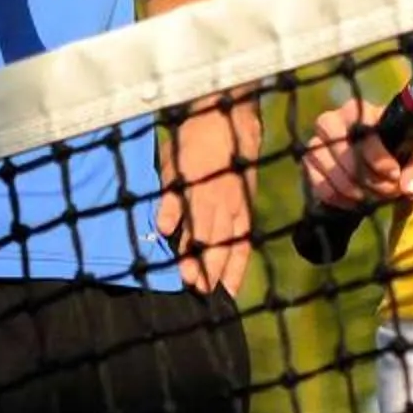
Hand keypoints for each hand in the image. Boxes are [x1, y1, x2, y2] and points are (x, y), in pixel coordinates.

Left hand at [155, 154, 254, 298]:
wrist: (226, 119)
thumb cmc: (191, 143)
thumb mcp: (172, 166)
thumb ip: (170, 200)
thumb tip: (164, 229)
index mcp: (202, 195)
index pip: (197, 233)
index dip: (192, 257)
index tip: (186, 279)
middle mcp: (224, 203)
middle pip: (218, 243)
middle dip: (210, 269)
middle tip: (202, 293)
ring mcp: (239, 205)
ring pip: (235, 243)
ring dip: (228, 269)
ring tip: (224, 293)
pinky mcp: (247, 204)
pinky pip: (246, 236)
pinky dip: (241, 258)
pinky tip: (236, 275)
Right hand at [301, 95, 412, 214]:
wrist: (375, 161)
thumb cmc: (398, 149)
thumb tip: (408, 188)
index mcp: (360, 110)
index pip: (364, 133)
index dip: (379, 158)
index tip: (394, 175)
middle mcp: (332, 121)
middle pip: (344, 152)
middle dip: (368, 178)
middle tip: (387, 192)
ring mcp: (316, 143)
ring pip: (332, 172)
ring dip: (356, 191)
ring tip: (374, 199)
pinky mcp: (308, 164)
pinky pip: (320, 186)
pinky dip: (340, 199)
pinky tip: (356, 202)